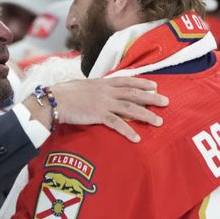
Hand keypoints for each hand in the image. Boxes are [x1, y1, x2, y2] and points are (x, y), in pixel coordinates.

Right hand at [23, 77, 167, 142]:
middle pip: (133, 93)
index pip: (126, 80)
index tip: (155, 84)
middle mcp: (106, 91)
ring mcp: (103, 102)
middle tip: (166, 102)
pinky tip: (137, 138)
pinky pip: (116, 123)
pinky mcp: (97, 115)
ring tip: (159, 121)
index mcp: (102, 83)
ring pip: (130, 108)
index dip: (142, 82)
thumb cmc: (63, 94)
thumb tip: (96, 90)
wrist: (53, 100)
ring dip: (146, 114)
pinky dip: (128, 130)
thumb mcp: (81, 86)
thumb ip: (93, 88)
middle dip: (151, 97)